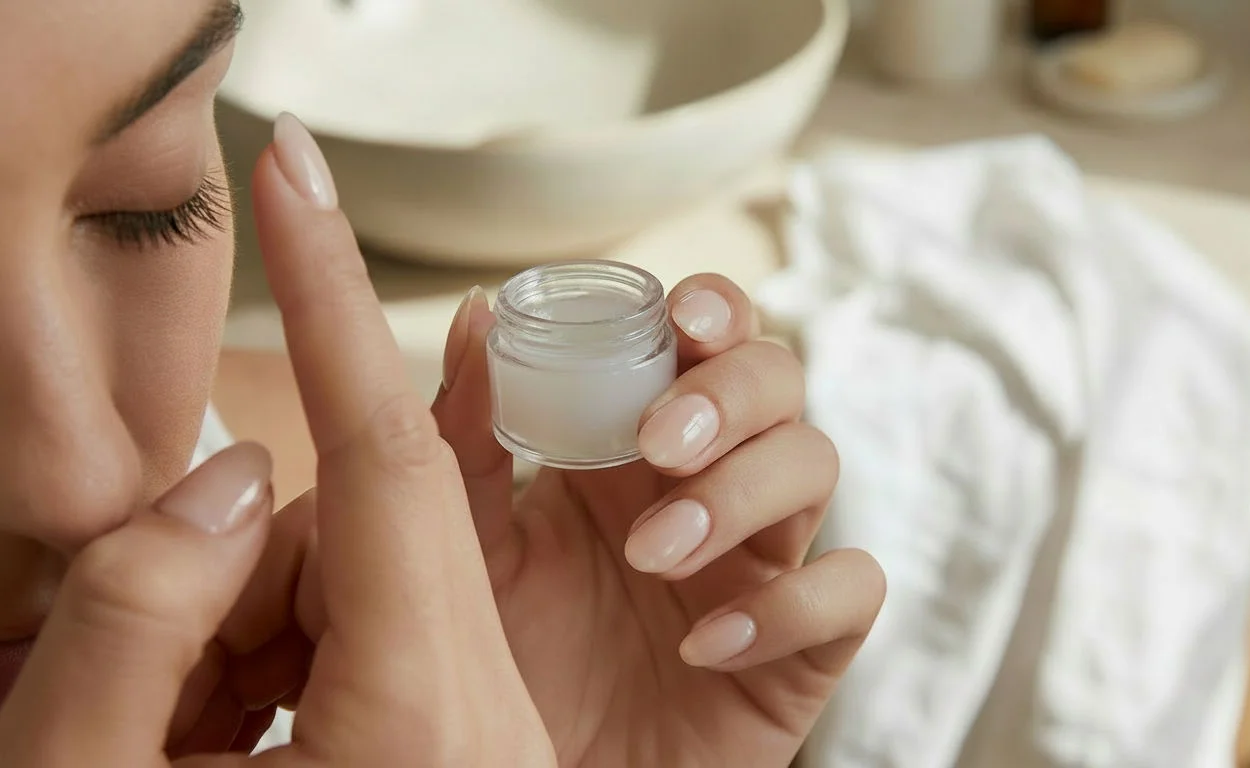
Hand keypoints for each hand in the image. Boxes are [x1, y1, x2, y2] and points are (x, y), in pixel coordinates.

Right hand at [0, 113, 553, 766]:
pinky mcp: (470, 758)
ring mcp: (490, 744)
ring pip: (362, 597)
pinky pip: (383, 656)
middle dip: (231, 572)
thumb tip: (234, 475)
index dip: (331, 289)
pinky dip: (288, 678)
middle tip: (155, 696)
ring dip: (246, 641)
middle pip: (358, 540)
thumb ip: (139, 615)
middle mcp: (486, 721)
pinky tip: (229, 752)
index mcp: (421, 718)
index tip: (296, 165)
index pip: (391, 443)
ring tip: (189, 749)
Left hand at [433, 276, 885, 764]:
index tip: (682, 318)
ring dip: (741, 493)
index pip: (705, 339)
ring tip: (653, 556)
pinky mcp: (803, 644)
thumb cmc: (505, 660)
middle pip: (778, 379)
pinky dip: (791, 604)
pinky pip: (849, 591)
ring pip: (816, 465)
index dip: (712, 311)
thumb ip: (467, 437)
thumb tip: (476, 316)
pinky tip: (705, 646)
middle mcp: (710, 482)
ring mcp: (762, 559)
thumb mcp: (469, 546)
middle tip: (660, 445)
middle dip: (731, 394)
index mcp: (635, 443)